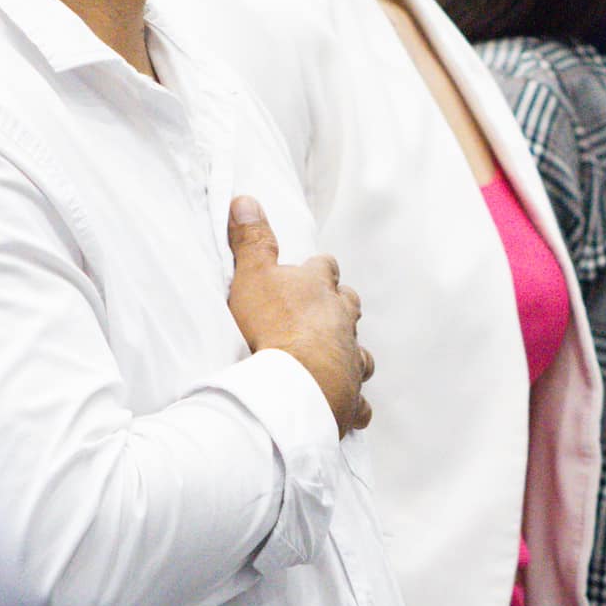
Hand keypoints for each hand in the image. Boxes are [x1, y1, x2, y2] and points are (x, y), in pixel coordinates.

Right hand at [225, 195, 372, 437]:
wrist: (294, 384)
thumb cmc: (271, 326)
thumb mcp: (252, 275)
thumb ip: (251, 239)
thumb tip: (246, 199)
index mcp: (319, 289)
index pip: (324, 267)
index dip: (316, 269)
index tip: (308, 271)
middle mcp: (342, 321)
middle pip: (348, 304)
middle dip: (338, 306)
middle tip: (319, 313)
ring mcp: (350, 359)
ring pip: (359, 350)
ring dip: (347, 351)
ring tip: (334, 357)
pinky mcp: (351, 397)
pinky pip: (360, 401)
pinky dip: (354, 402)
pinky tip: (347, 406)